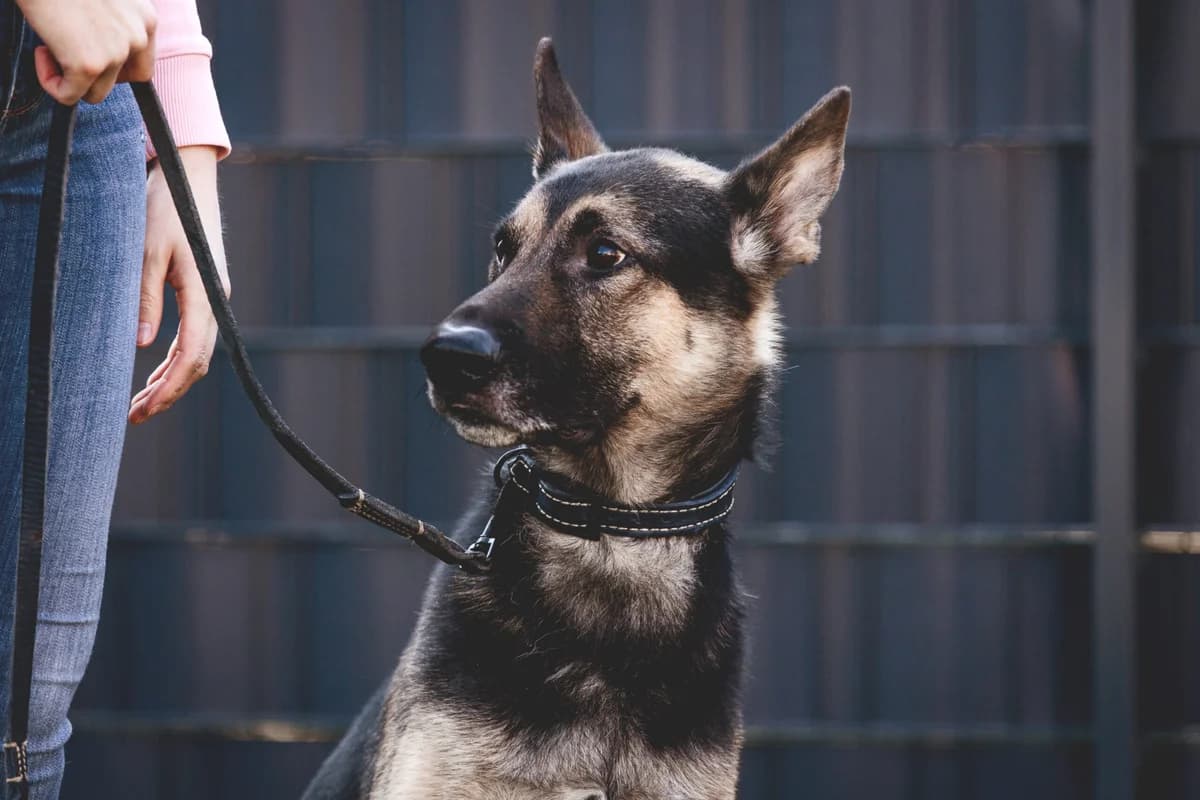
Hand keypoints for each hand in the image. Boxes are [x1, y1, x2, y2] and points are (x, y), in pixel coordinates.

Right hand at [16, 0, 155, 104]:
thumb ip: (116, 21)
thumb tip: (99, 45)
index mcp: (146, 18)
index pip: (142, 62)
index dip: (117, 65)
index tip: (91, 50)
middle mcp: (137, 37)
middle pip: (128, 80)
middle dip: (101, 75)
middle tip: (73, 54)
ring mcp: (115, 53)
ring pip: (97, 92)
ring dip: (73, 78)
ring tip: (51, 46)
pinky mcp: (88, 64)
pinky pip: (68, 95)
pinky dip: (51, 83)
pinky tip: (40, 53)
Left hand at [130, 145, 228, 424]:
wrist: (190, 175)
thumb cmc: (166, 206)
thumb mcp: (147, 251)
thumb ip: (145, 298)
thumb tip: (140, 346)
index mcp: (204, 293)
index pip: (191, 356)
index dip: (168, 388)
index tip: (144, 408)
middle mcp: (215, 300)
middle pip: (197, 363)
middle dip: (168, 393)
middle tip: (135, 416)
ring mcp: (212, 297)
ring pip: (197, 353)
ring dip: (171, 380)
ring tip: (142, 402)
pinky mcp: (205, 291)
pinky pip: (194, 336)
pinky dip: (175, 359)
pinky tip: (156, 371)